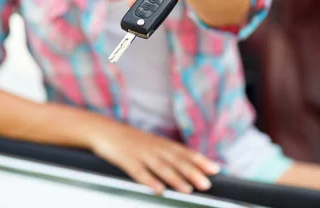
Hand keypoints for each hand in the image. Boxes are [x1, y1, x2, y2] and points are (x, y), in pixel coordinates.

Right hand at [89, 122, 220, 194]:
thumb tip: (190, 167)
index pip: (184, 152)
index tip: (215, 169)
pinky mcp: (126, 161)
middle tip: (206, 184)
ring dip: (175, 178)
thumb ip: (168, 154)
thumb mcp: (152, 144)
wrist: (105, 130)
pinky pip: (139, 172)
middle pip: (176, 161)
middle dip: (192, 172)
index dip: (200, 161)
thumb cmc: (131, 141)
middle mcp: (154, 148)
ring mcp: (140, 154)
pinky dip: (149, 181)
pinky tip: (158, 190)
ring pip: (160, 167)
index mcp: (161, 144)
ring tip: (187, 189)